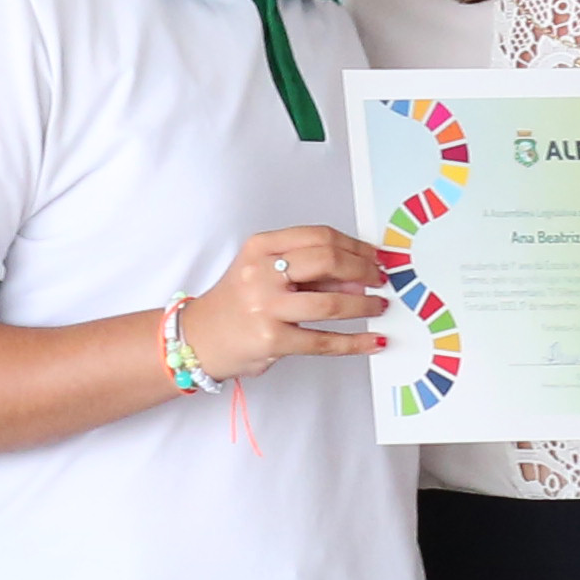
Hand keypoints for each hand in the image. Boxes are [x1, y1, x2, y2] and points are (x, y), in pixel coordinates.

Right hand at [177, 228, 389, 385]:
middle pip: (328, 261)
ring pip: (330, 303)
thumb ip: (307, 269)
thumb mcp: (264, 271)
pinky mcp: (271, 340)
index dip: (355, 246)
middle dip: (364, 269)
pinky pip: (323, 341)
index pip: (319, 236)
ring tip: (379, 306)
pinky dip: (355, 342)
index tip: (375, 255)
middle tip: (380, 279)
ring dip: (364, 304)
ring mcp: (265, 307)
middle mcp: (261, 273)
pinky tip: (374, 341)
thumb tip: (360, 274)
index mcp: (260, 247)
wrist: (199, 339)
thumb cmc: (237, 302)